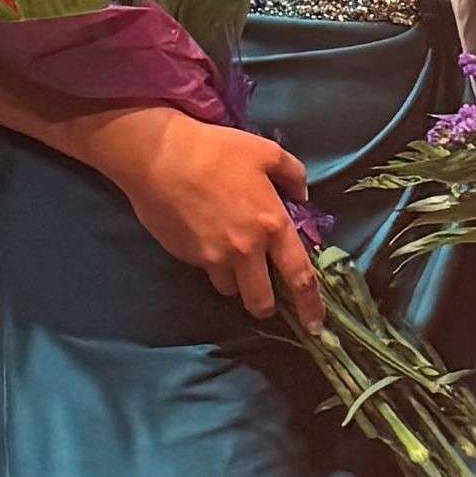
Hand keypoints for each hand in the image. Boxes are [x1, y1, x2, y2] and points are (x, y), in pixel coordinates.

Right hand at [88, 109, 322, 328]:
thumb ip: (294, 175)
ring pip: (230, 288)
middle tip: (266, 300)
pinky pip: (205, 270)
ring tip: (232, 259)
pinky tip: (205, 238)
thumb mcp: (267, 152)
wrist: (158, 155)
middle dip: (266, 306)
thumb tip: (302, 196)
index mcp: (273, 226)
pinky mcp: (185, 256)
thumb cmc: (216, 150)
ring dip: (236, 282)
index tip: (316, 326)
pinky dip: (211, 264)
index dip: (311, 306)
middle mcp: (245, 250)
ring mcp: (212, 257)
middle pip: (261, 300)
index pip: (299, 277)